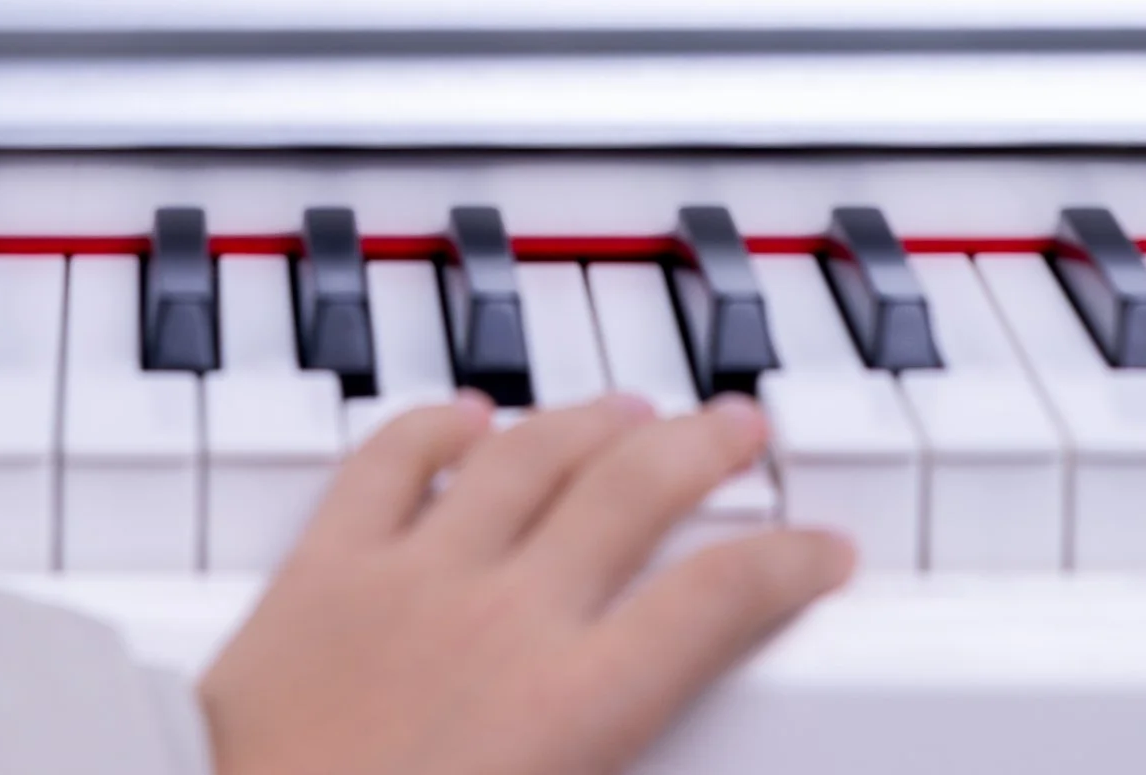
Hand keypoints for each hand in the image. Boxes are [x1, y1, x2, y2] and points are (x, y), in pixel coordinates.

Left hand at [198, 390, 848, 774]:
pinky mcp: (323, 567)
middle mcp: (503, 619)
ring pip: (526, 454)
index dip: (785, 565)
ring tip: (633, 405)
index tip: (822, 545)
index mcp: (567, 710)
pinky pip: (388, 461)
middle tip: (743, 428)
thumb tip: (650, 763)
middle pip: (632, 493)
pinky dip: (438, 422)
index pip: (713, 607)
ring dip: (590, 420)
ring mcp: (412, 577)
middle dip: (704, 448)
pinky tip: (466, 410)